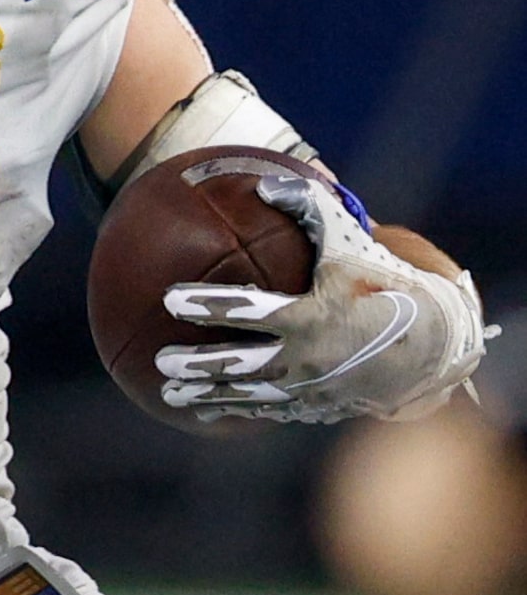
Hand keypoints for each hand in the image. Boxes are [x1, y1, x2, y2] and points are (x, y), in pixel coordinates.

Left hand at [155, 171, 485, 423]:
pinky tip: (211, 412)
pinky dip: (240, 411)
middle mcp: (305, 358)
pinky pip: (271, 411)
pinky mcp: (319, 406)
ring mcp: (312, 388)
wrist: (433, 341)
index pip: (246, 310)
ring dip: (209, 396)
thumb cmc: (385, 281)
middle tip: (161, 360)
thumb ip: (307, 207)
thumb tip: (263, 182)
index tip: (170, 298)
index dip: (206, 305)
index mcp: (308, 316)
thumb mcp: (349, 240)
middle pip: (238, 365)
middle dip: (197, 365)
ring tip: (172, 395)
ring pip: (249, 396)